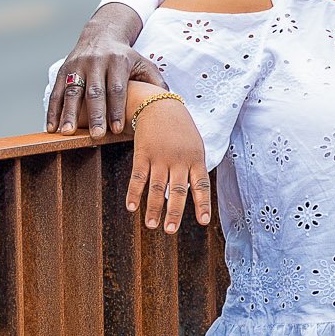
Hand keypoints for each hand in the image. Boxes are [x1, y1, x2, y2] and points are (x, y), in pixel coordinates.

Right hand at [46, 4, 145, 137]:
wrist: (101, 35)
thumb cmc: (126, 57)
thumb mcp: (143, 62)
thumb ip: (155, 81)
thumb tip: (170, 101)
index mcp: (117, 61)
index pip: (117, 88)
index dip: (117, 109)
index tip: (117, 129)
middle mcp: (95, 62)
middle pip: (94, 91)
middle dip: (94, 115)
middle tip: (95, 135)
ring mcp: (77, 66)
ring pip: (72, 91)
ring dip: (68, 113)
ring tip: (66, 133)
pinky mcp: (63, 70)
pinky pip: (57, 92)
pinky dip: (53, 110)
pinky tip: (51, 127)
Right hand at [126, 93, 212, 234]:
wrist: (160, 104)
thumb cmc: (180, 129)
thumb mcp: (195, 145)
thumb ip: (195, 168)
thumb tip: (195, 193)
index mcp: (195, 159)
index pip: (201, 185)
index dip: (202, 204)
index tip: (203, 222)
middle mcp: (179, 159)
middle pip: (177, 190)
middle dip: (174, 211)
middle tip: (170, 231)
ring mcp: (160, 157)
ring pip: (156, 186)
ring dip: (153, 208)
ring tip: (152, 225)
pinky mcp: (143, 153)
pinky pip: (138, 176)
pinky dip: (134, 192)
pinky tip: (131, 207)